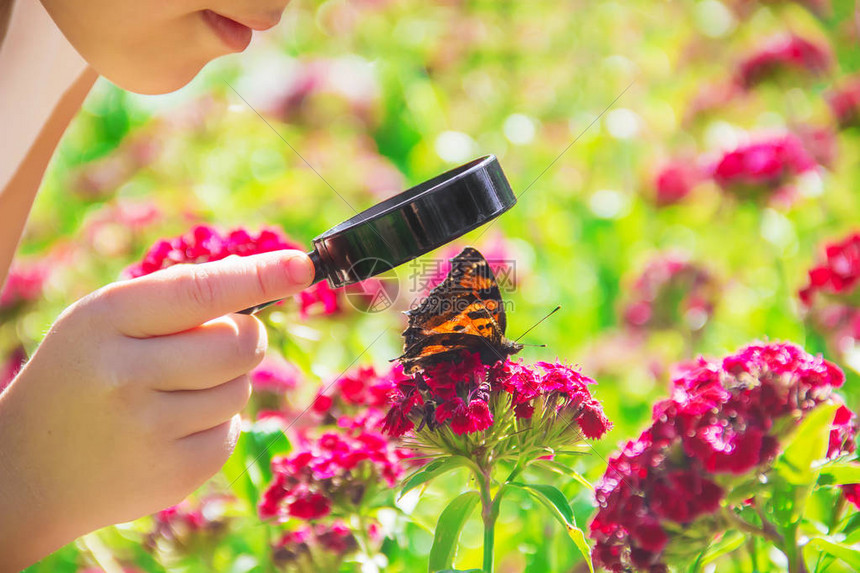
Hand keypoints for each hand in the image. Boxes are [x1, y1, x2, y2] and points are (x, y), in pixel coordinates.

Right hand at [0, 250, 313, 570]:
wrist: (29, 470)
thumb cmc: (82, 375)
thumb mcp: (105, 321)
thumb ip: (177, 296)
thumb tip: (262, 276)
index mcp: (106, 320)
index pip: (199, 291)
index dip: (258, 276)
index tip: (301, 267)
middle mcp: (126, 374)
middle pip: (240, 343)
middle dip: (246, 336)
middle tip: (219, 340)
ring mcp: (151, 430)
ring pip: (242, 388)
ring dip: (227, 382)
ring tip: (174, 391)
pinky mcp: (174, 475)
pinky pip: (231, 431)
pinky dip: (216, 423)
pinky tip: (173, 427)